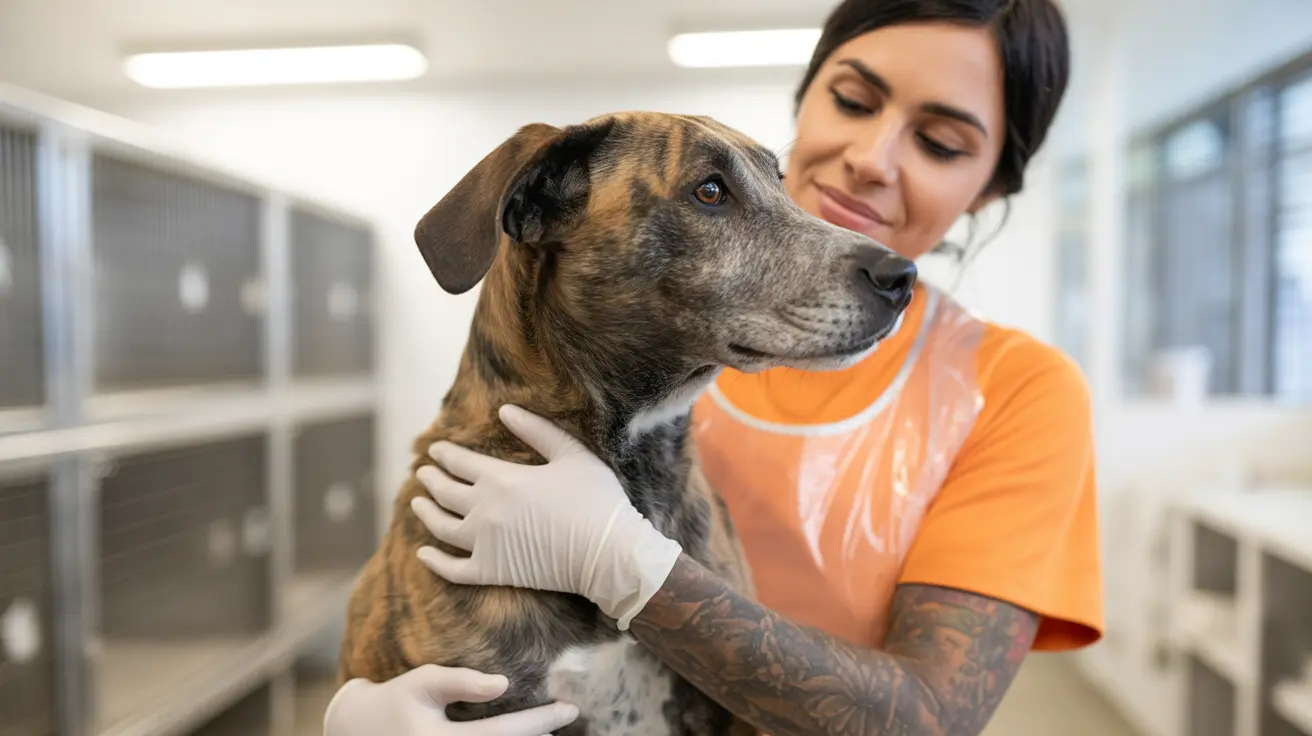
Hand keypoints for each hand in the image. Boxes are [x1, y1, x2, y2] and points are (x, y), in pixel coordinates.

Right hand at [322, 664, 578, 735]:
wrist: (356, 732)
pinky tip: (526, 735)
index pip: (502, 734)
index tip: (568, 708)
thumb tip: (503, 684)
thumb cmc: (394, 702)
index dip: (540, 721)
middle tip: (568, 717)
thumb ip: (461, 682)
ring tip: (550, 727)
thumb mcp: (423, 683)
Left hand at [411, 404, 682, 629]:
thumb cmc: (596, 500)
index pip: (459, 462)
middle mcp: (484, 510)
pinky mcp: (491, 572)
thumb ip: (536, 430)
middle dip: (430, 479)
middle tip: (423, 473)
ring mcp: (484, 544)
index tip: (435, 449)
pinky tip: (423, 554)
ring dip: (425, 513)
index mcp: (502, 479)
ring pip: (441, 527)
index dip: (444, 454)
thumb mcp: (571, 454)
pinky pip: (452, 569)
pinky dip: (434, 562)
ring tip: (417, 504)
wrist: (608, 554)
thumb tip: (505, 410)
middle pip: (444, 492)